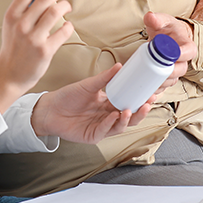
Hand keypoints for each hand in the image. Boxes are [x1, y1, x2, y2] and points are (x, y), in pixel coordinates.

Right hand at [0, 0, 74, 112]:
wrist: (9, 75)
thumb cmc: (14, 47)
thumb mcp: (12, 24)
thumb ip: (25, 8)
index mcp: (12, 14)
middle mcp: (21, 24)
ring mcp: (33, 38)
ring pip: (56, 11)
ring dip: (66, 6)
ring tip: (67, 8)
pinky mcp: (45, 50)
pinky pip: (63, 31)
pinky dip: (69, 26)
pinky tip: (67, 27)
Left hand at [31, 64, 151, 142]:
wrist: (50, 109)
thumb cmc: (68, 97)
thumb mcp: (88, 85)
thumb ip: (104, 78)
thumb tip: (120, 66)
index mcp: (109, 103)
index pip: (130, 102)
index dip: (141, 100)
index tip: (151, 93)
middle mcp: (108, 116)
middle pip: (130, 117)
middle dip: (140, 112)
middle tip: (147, 103)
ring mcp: (102, 127)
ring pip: (121, 126)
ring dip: (127, 119)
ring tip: (129, 110)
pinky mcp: (93, 136)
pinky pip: (105, 131)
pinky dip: (110, 123)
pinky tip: (113, 116)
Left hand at [143, 12, 195, 89]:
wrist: (167, 37)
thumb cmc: (168, 29)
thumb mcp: (163, 21)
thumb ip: (157, 19)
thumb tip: (150, 17)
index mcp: (187, 46)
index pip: (189, 52)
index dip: (181, 55)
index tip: (171, 55)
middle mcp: (184, 61)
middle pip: (180, 70)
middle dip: (169, 74)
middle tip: (156, 73)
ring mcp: (176, 71)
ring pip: (172, 81)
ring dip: (162, 85)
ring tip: (150, 84)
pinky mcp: (167, 78)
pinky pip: (164, 88)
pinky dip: (157, 92)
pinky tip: (148, 95)